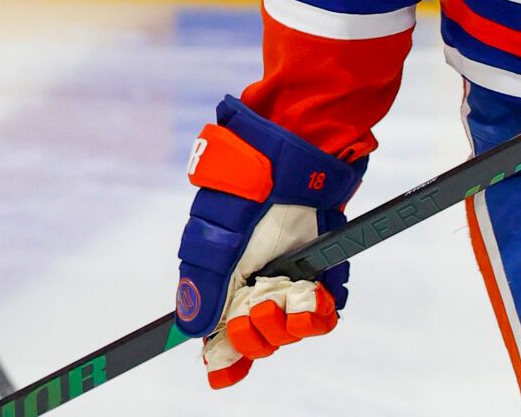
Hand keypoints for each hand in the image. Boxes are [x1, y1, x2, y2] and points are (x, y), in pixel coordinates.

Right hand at [175, 95, 362, 388]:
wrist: (304, 147)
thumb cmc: (252, 183)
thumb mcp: (217, 232)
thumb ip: (204, 281)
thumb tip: (192, 329)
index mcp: (224, 277)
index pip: (220, 331)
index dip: (223, 357)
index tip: (224, 374)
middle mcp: (257, 281)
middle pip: (257, 337)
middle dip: (258, 336)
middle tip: (260, 310)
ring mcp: (292, 275)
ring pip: (292, 329)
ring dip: (291, 326)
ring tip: (290, 301)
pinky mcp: (325, 267)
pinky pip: (327, 308)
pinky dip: (323, 310)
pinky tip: (319, 297)